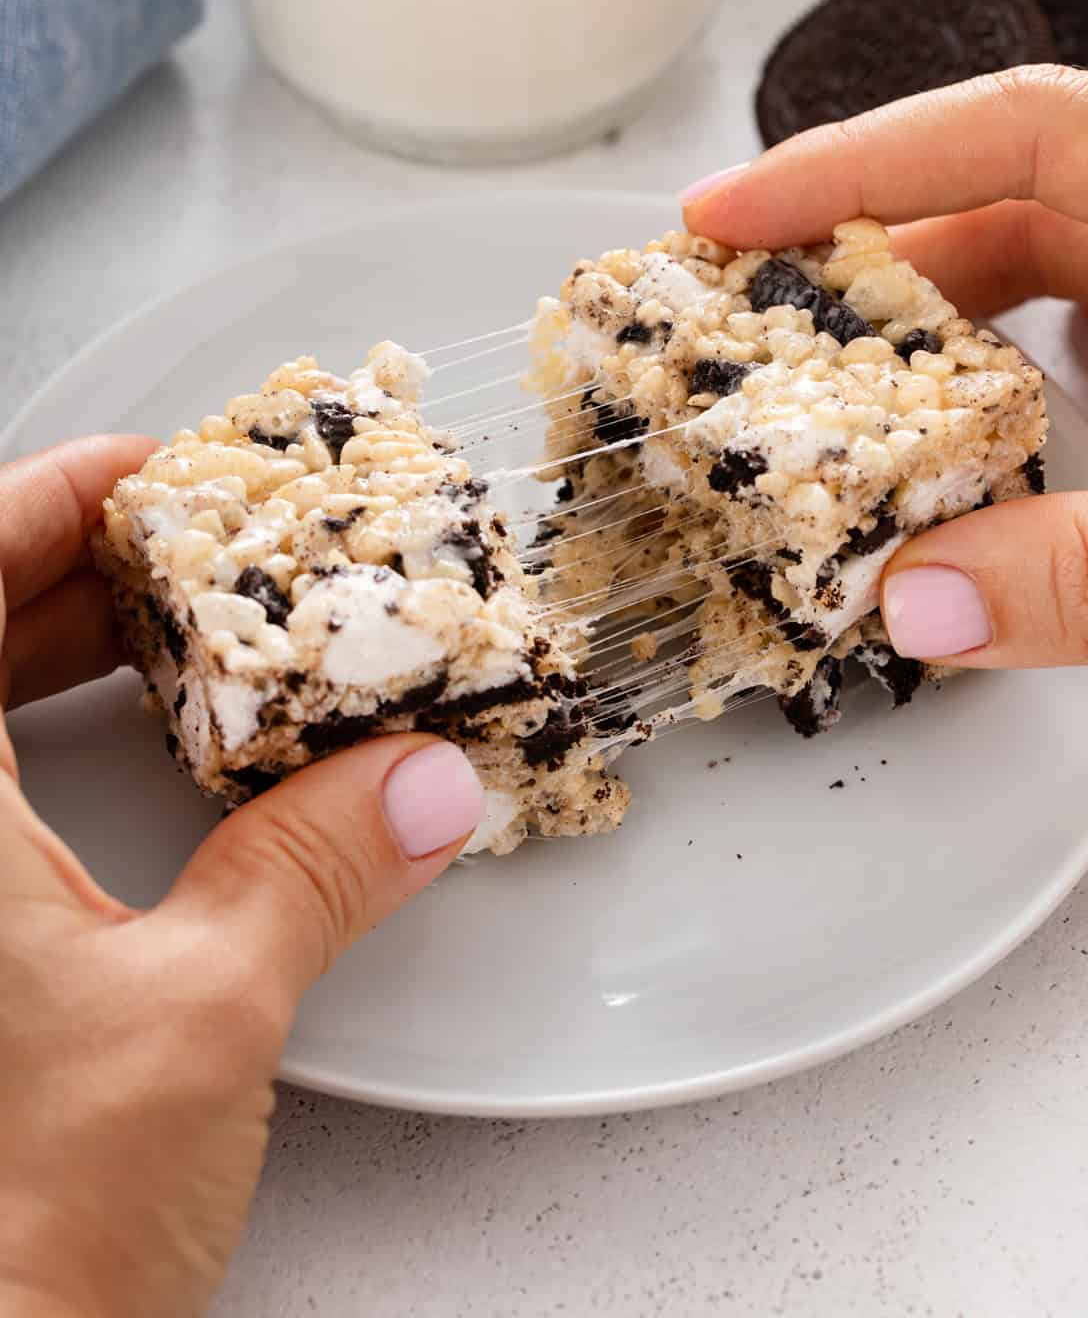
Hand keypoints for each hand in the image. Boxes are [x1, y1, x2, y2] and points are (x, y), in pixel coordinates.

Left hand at [0, 439, 482, 1317]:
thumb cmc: (21, 1233)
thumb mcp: (200, 1013)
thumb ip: (317, 869)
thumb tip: (429, 781)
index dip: (52, 498)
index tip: (157, 471)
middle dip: (79, 574)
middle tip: (201, 548)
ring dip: (62, 656)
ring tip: (186, 637)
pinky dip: (44, 744)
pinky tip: (140, 760)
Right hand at [682, 64, 1087, 669]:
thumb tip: (923, 605)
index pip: (1025, 126)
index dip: (860, 162)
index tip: (723, 214)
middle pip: (1019, 189)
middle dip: (867, 252)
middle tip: (738, 317)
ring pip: (1058, 253)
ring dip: (930, 316)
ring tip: (816, 381)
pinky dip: (1004, 360)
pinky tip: (949, 426)